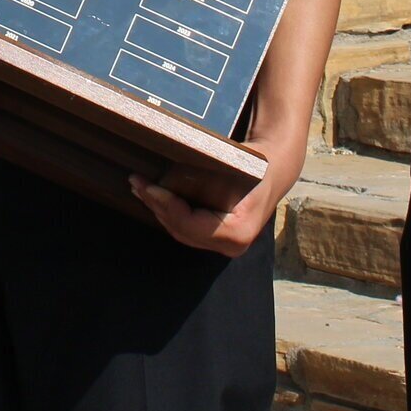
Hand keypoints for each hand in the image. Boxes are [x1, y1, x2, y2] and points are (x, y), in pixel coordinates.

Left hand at [130, 159, 286, 256]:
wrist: (274, 169)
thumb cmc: (255, 164)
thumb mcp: (234, 167)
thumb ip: (204, 175)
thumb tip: (169, 169)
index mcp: (237, 232)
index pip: (189, 224)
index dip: (165, 206)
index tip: (148, 187)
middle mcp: (232, 245)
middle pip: (182, 230)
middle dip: (156, 206)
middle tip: (136, 183)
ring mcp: (226, 245)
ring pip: (182, 232)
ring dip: (159, 210)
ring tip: (140, 189)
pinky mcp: (219, 239)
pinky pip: (188, 229)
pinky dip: (170, 214)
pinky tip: (155, 199)